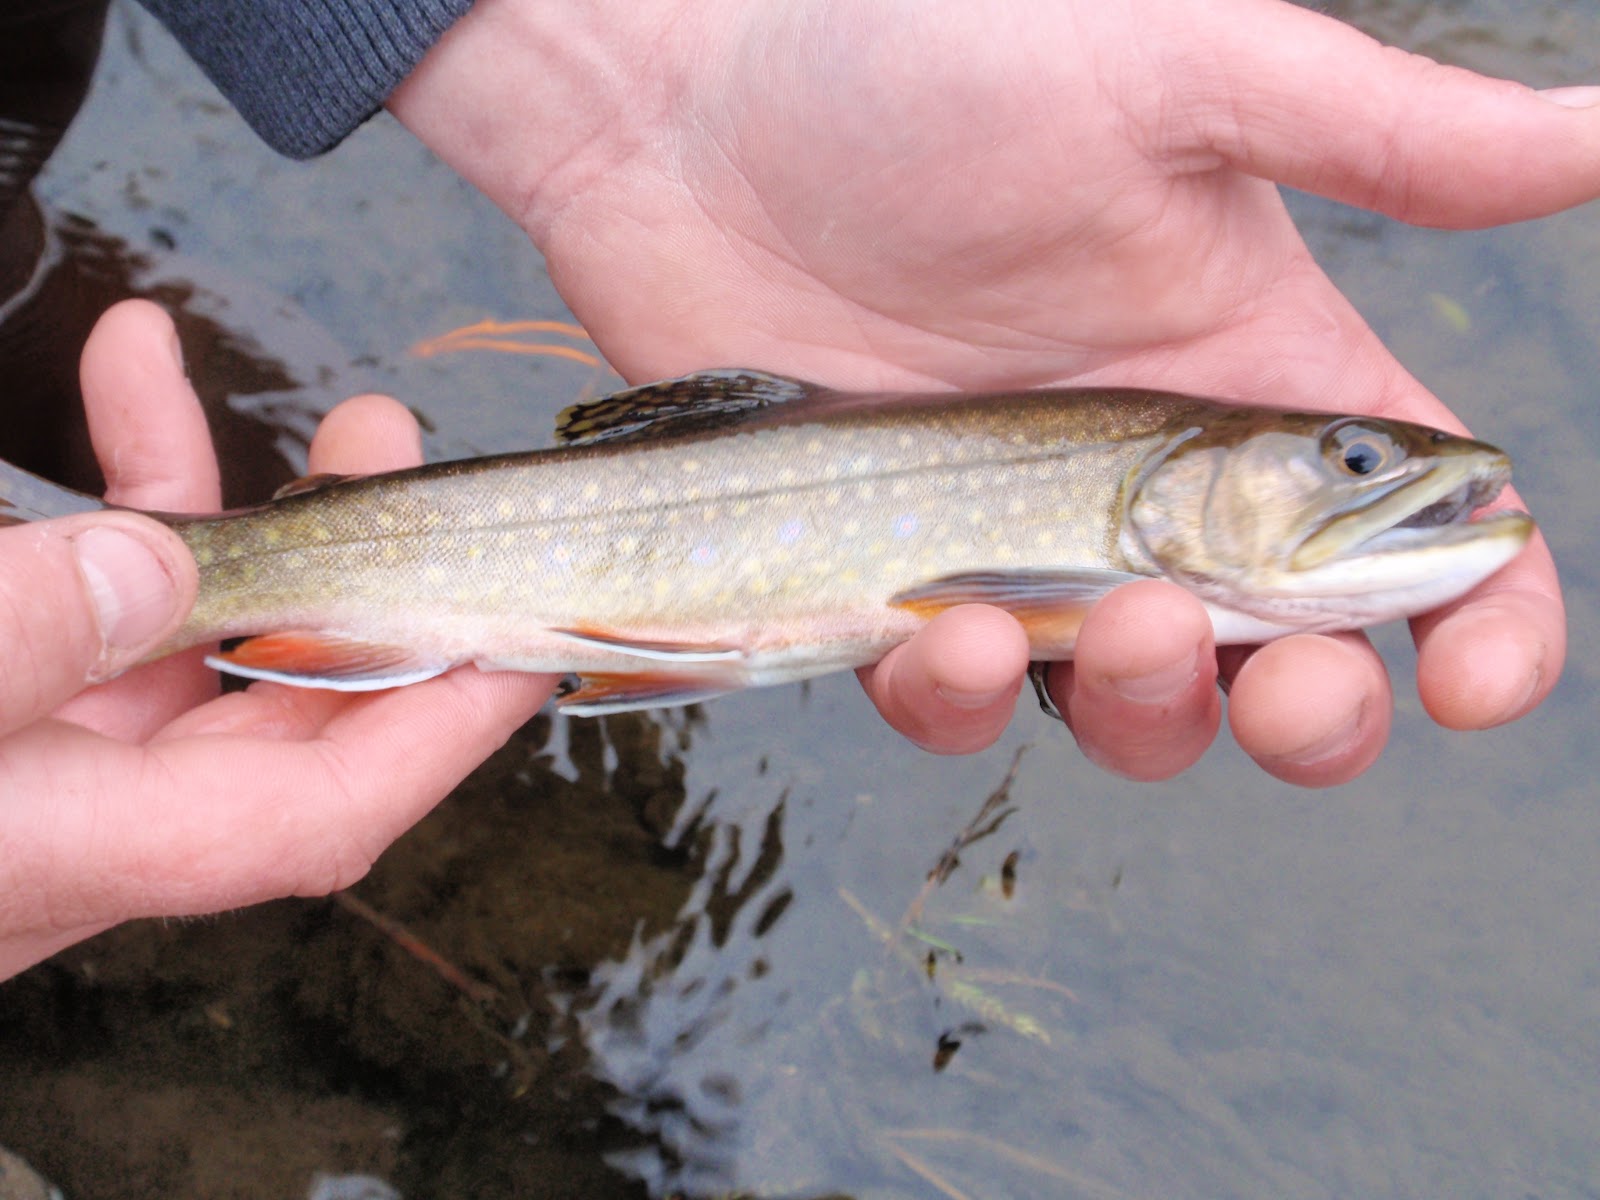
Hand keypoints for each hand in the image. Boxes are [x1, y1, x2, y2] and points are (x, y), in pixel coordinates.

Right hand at [0, 300, 552, 980]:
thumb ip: (10, 641)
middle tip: (397, 455)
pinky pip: (89, 596)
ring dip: (243, 514)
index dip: (438, 729)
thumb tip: (148, 566)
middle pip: (286, 714)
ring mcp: (41, 753)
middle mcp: (81, 811)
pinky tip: (117, 374)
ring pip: (195, 636)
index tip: (526, 637)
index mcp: (73, 849)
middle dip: (364, 583)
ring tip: (280, 398)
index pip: (317, 811)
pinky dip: (113, 493)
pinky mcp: (1, 690)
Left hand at [390, 0, 1581, 780]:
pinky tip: (947, 630)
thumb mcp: (1176, 74)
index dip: (1474, 622)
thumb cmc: (919, 62)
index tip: (1476, 677)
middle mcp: (1151, 482)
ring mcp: (1019, 543)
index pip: (1406, 533)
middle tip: (1288, 686)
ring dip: (1152, 712)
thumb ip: (1382, 135)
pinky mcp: (892, 577)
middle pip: (1284, 659)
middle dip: (1314, 710)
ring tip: (1121, 627)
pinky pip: (957, 694)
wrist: (687, 113)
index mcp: (1251, 374)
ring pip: (1128, 707)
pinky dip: (967, 696)